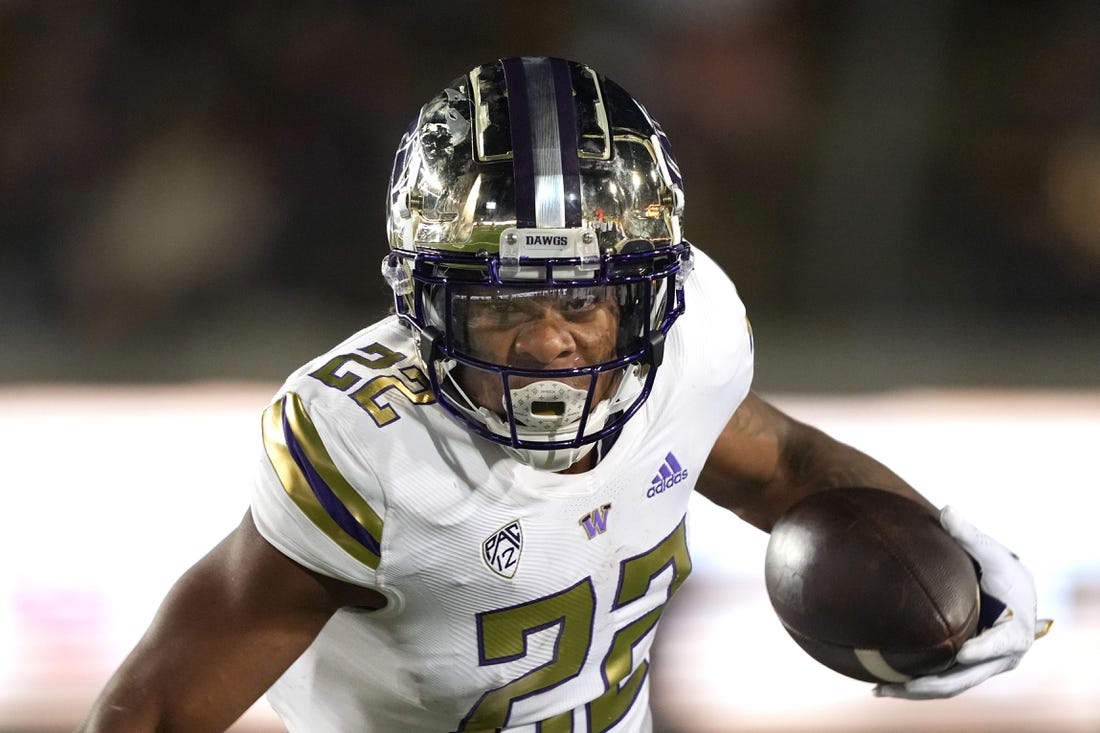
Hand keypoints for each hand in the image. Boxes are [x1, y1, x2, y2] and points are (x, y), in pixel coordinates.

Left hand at [874, 506, 1051, 699]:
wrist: (1015, 597)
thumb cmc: (1005, 573)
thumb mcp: (994, 554)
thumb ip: (971, 536)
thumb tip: (948, 510)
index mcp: (1015, 633)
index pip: (1001, 646)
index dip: (983, 651)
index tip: (962, 651)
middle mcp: (1001, 659)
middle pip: (967, 679)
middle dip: (934, 684)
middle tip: (902, 683)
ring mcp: (982, 669)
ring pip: (949, 687)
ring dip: (915, 692)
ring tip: (878, 690)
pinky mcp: (965, 670)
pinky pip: (939, 681)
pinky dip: (912, 685)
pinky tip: (879, 683)